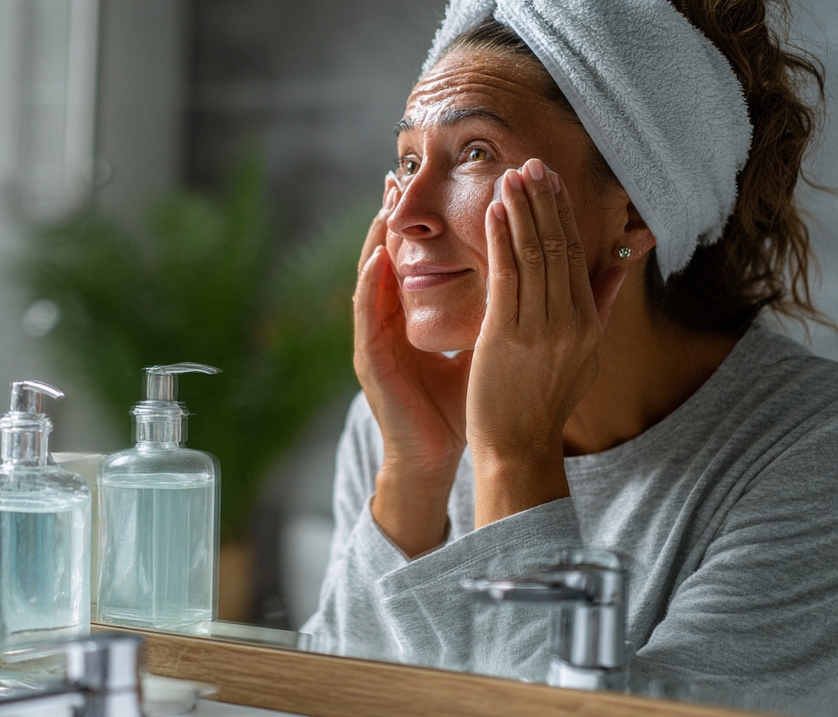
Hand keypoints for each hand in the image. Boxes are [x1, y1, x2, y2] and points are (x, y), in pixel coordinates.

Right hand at [354, 181, 471, 554]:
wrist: (445, 453)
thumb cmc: (467, 402)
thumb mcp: (491, 343)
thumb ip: (505, 309)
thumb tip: (535, 278)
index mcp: (418, 315)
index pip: (419, 258)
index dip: (425, 223)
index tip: (427, 186)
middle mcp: (392, 320)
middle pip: (390, 258)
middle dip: (391, 217)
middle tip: (398, 175)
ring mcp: (376, 337)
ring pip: (372, 277)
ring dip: (375, 238)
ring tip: (385, 202)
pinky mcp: (370, 358)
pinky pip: (365, 313)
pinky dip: (369, 283)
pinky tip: (378, 258)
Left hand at [467, 159, 624, 525]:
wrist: (518, 447)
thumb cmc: (543, 401)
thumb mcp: (584, 353)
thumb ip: (599, 305)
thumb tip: (621, 262)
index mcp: (588, 323)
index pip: (578, 254)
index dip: (563, 213)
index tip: (551, 180)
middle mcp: (570, 322)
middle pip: (558, 247)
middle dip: (543, 201)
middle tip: (530, 163)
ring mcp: (540, 330)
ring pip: (533, 256)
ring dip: (520, 211)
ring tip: (509, 176)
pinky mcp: (507, 339)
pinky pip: (506, 278)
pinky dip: (500, 241)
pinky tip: (493, 213)